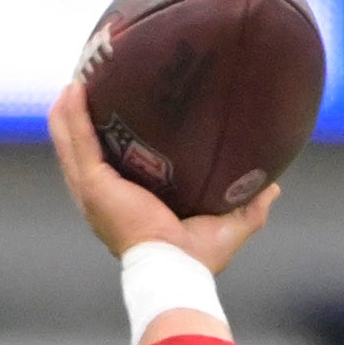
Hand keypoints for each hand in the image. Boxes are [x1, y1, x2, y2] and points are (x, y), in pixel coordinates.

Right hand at [46, 80, 282, 276]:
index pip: (109, 165)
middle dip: (82, 115)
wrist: (176, 270)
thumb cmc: (195, 259)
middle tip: (93, 79)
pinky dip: (71, 115)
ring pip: (71, 140)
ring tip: (80, 74)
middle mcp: (102, 197)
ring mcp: (93, 190)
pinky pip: (76, 140)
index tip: (117, 107)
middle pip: (82, 148)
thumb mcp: (226, 226)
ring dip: (70, 108)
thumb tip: (273, 186)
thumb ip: (248, 205)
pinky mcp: (92, 183)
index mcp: (124, 204)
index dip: (107, 138)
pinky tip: (73, 89)